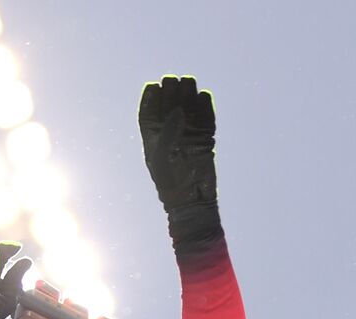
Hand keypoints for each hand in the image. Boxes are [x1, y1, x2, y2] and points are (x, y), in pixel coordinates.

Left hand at [139, 76, 217, 214]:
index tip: (154, 87)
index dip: (151, 98)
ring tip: (190, 83)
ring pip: (189, 109)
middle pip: (170, 106)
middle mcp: (170, 133)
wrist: (190, 199)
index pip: (150, 111)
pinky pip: (206, 120)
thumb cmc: (169, 179)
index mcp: (153, 136)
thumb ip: (168, 129)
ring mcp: (188, 135)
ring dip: (188, 96)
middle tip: (174, 82)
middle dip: (172, 93)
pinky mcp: (204, 140)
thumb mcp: (162, 152)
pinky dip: (205, 108)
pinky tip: (204, 97)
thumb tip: (177, 108)